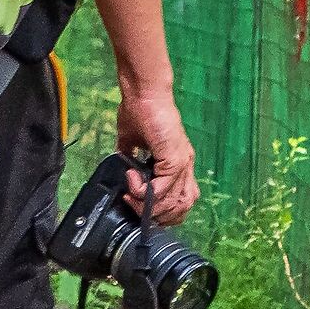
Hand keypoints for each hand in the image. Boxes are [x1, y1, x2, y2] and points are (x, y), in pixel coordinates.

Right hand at [117, 89, 198, 226]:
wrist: (143, 93)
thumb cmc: (139, 110)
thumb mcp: (133, 142)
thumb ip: (131, 158)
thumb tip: (123, 169)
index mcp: (179, 163)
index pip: (182, 202)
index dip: (162, 211)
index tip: (140, 204)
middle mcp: (185, 166)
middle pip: (180, 209)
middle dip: (154, 214)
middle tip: (132, 203)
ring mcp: (182, 163)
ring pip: (171, 204)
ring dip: (146, 206)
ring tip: (130, 193)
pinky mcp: (175, 159)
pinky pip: (160, 190)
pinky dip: (142, 191)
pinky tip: (131, 179)